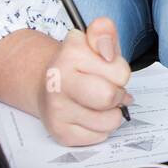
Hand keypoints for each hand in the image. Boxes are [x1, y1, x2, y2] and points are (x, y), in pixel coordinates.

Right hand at [35, 17, 133, 145]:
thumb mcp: (92, 39)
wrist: (47, 84)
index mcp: (69, 54)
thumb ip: (104, 31)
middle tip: (108, 89)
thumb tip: (107, 52)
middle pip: (110, 97)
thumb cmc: (78, 63)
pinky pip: (100, 136)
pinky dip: (100, 128)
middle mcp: (58, 82)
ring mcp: (57, 110)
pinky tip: (89, 115)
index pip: (120, 72)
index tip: (106, 67)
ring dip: (111, 113)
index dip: (120, 71)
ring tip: (98, 103)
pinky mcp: (60, 133)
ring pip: (110, 121)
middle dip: (118, 94)